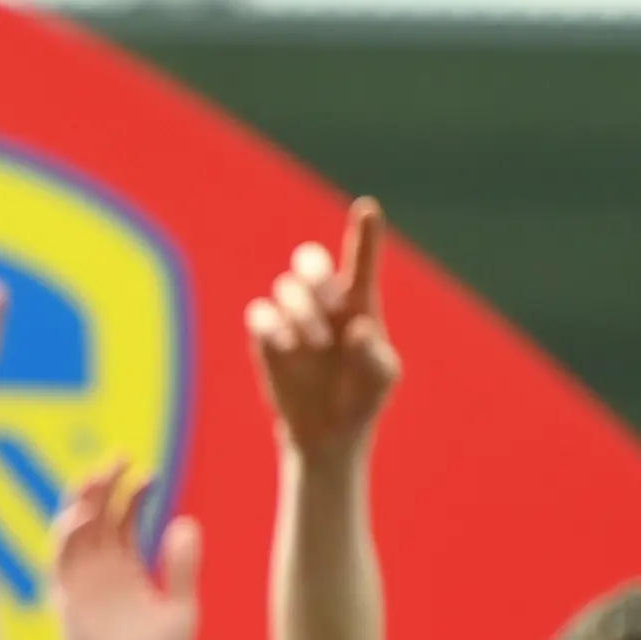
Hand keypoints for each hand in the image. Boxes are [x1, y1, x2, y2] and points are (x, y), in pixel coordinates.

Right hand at [52, 465, 204, 639]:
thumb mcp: (181, 608)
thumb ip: (182, 567)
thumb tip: (186, 522)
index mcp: (127, 568)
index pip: (124, 518)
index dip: (133, 492)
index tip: (149, 473)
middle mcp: (101, 570)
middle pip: (96, 514)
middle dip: (103, 485)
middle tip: (119, 458)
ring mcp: (81, 582)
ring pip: (74, 530)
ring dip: (81, 502)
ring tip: (97, 477)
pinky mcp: (67, 598)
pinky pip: (61, 560)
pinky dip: (68, 535)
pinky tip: (85, 516)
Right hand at [245, 200, 400, 455]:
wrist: (327, 431)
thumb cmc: (362, 397)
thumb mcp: (381, 380)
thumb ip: (374, 356)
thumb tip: (357, 329)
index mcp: (358, 303)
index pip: (360, 262)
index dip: (363, 234)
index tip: (367, 208)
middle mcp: (323, 302)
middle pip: (310, 261)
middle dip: (317, 273)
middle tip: (333, 302)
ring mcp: (291, 317)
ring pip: (286, 287)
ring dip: (303, 311)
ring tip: (315, 344)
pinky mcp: (266, 337)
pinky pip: (259, 313)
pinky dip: (272, 324)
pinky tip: (288, 346)